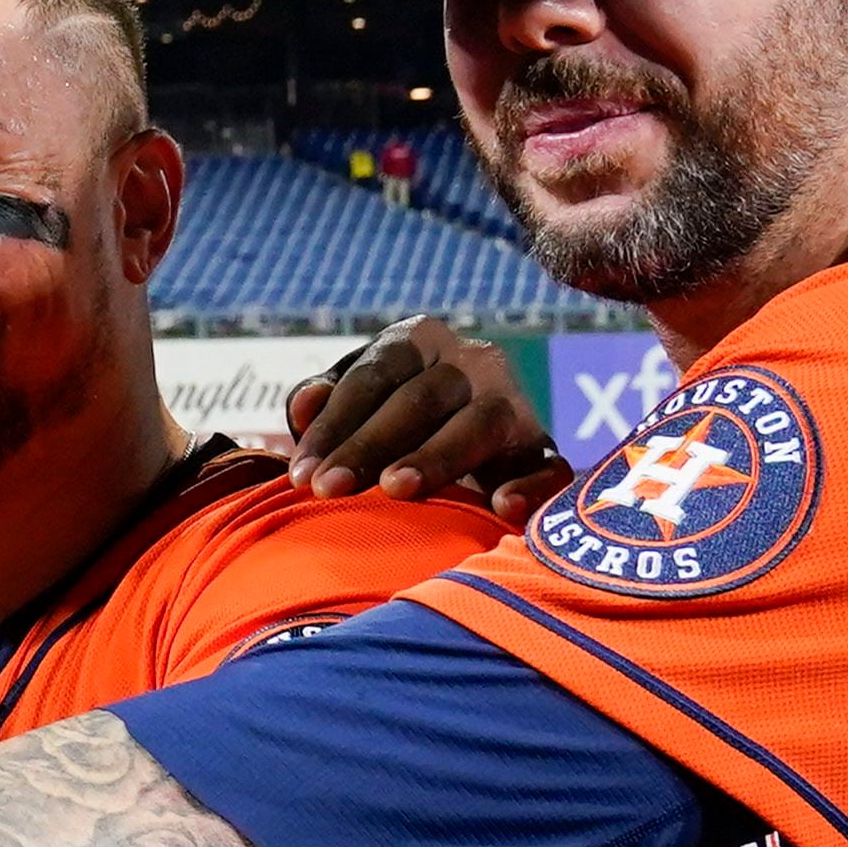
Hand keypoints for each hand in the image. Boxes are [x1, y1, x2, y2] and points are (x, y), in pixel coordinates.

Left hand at [284, 314, 568, 519]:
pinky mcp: (544, 449)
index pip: (372, 377)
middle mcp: (473, 360)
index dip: (332, 425)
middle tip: (327, 490)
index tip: (301, 475)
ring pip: (477, 425)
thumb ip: (326, 402)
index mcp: (419, 338)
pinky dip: (530, 485)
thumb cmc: (394, 418)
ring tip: (395, 490)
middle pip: (418, 399)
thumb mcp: (358, 399)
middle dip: (368, 446)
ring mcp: (514, 402)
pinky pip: (546, 466)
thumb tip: (303, 405)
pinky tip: (503, 507)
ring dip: (435, 458)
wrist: (479, 439)